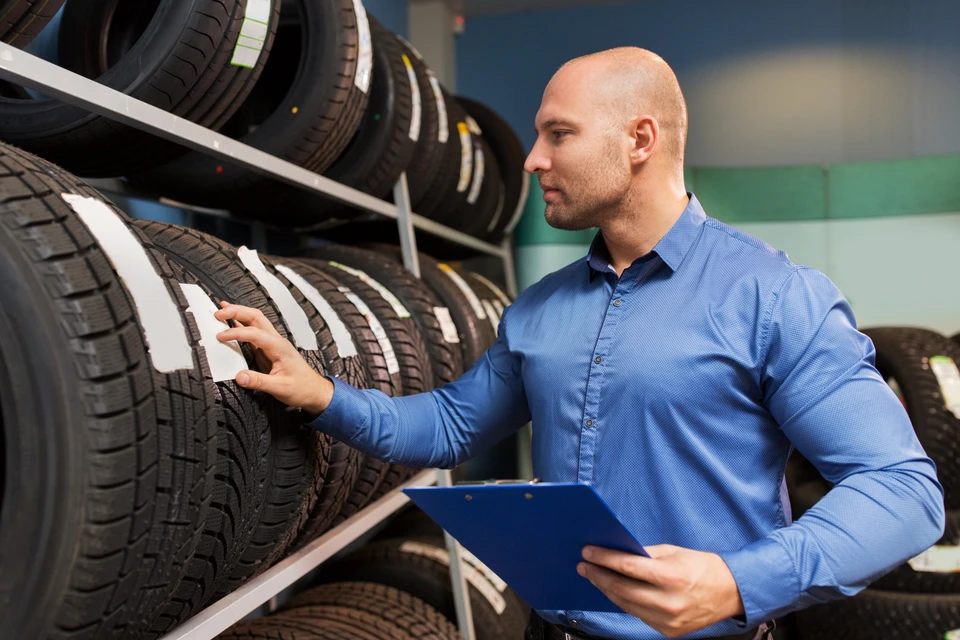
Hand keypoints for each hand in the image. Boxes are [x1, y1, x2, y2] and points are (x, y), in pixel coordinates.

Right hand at [214, 302, 333, 414]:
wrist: (314, 391)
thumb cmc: (302, 388)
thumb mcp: (280, 388)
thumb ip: (259, 381)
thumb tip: (239, 376)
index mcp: (280, 347)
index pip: (255, 333)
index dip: (236, 333)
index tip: (221, 336)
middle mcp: (276, 341)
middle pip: (256, 317)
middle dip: (237, 311)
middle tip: (219, 312)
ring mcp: (272, 344)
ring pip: (255, 322)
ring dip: (239, 315)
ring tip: (222, 310)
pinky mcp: (268, 350)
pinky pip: (253, 334)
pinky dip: (241, 327)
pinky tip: (232, 325)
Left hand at [577, 544, 744, 637]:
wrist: (731, 593)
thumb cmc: (702, 567)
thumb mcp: (673, 552)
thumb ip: (645, 554)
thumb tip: (617, 552)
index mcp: (670, 577)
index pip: (627, 567)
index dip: (604, 559)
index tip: (588, 552)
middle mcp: (667, 602)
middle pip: (621, 588)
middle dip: (598, 575)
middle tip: (583, 566)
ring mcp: (667, 620)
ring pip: (626, 604)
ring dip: (606, 589)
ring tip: (594, 577)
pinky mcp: (667, 631)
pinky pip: (638, 615)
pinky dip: (624, 602)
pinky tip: (614, 591)